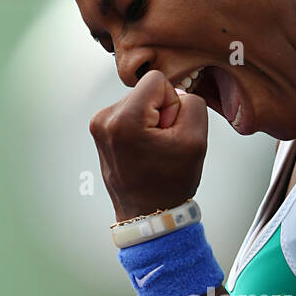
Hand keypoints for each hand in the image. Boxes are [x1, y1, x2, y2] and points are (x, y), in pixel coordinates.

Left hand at [89, 69, 209, 221]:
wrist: (148, 215)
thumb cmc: (167, 187)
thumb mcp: (196, 141)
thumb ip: (193, 104)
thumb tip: (177, 93)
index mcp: (123, 120)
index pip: (157, 80)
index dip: (172, 104)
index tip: (168, 132)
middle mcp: (105, 120)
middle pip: (147, 90)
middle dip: (160, 114)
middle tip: (161, 145)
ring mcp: (100, 126)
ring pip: (139, 102)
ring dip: (151, 123)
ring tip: (152, 151)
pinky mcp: (102, 131)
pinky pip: (130, 114)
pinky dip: (141, 129)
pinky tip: (144, 151)